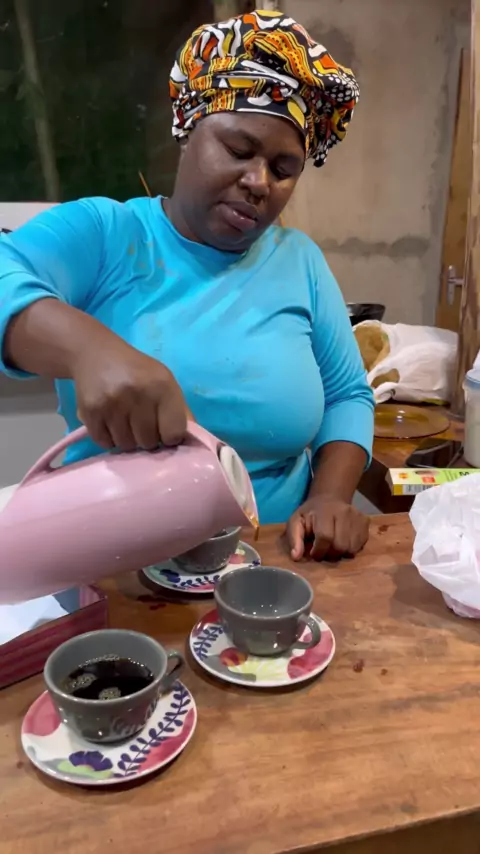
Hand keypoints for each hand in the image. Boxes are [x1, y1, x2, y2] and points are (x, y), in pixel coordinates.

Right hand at [73, 340, 188, 450]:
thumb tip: (191, 442)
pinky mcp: (91, 412)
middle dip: (147, 439)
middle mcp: (138, 394)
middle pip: (149, 443)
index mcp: (162, 386)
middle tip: (142, 424)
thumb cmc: (136, 370)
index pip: (174, 434)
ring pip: (126, 446)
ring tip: (125, 421)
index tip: (164, 430)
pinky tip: (110, 422)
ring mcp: (112, 404)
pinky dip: (109, 439)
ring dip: (128, 440)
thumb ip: (180, 411)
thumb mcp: (164, 381)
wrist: (95, 353)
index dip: (170, 437)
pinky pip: (105, 443)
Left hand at [286, 495, 368, 560]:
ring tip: (333, 545)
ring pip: (352, 548)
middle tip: (325, 549)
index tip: (314, 553)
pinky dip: (351, 548)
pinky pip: (360, 545)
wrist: (330, 498)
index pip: (325, 537)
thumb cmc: (311, 513)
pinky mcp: (366, 522)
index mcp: (325, 511)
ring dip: (341, 552)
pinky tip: (343, 540)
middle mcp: (344, 512)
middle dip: (330, 553)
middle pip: (341, 546)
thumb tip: (296, 557)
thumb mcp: (296, 521)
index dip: (319, 551)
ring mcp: (357, 516)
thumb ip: (294, 539)